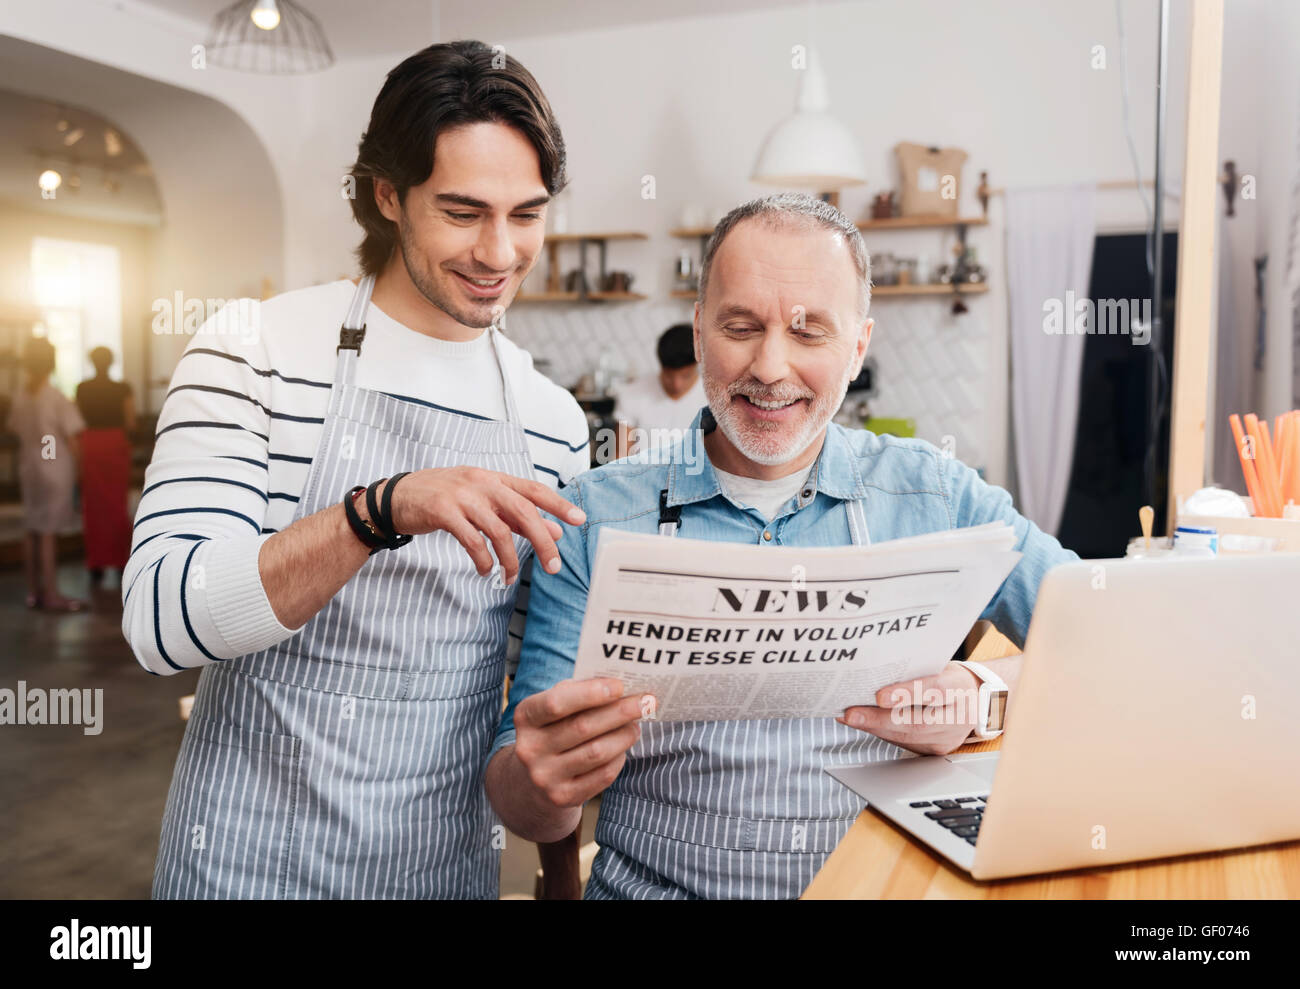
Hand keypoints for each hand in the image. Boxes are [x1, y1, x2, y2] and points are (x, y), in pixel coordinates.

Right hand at [385, 467, 584, 583]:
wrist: (398, 496)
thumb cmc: (445, 499)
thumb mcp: (482, 503)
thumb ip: (516, 516)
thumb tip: (554, 531)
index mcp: (494, 478)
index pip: (533, 489)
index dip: (558, 504)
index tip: (579, 520)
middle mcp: (481, 482)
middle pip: (523, 511)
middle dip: (542, 541)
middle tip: (554, 566)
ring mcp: (462, 496)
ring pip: (498, 530)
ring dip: (510, 559)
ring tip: (510, 576)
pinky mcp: (443, 511)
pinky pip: (471, 540)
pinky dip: (483, 560)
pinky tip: (486, 571)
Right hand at [513, 677, 651, 808]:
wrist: (534, 779)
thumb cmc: (553, 730)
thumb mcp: (555, 708)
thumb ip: (579, 692)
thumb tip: (619, 684)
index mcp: (525, 717)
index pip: (556, 703)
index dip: (590, 693)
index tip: (620, 686)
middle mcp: (530, 748)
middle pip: (583, 727)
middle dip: (619, 712)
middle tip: (646, 702)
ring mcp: (545, 776)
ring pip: (597, 752)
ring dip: (624, 735)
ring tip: (635, 725)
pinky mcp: (562, 797)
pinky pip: (602, 775)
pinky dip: (618, 758)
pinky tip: (622, 747)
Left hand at [837, 661, 980, 755]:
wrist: (976, 700)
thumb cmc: (950, 678)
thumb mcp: (939, 666)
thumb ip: (914, 670)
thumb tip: (874, 672)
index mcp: (960, 687)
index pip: (936, 690)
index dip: (907, 693)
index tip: (879, 696)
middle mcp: (959, 715)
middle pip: (919, 721)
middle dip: (880, 719)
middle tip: (852, 714)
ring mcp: (949, 736)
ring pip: (910, 736)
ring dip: (875, 728)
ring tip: (850, 719)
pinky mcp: (938, 749)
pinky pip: (907, 743)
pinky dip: (882, 734)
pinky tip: (863, 725)